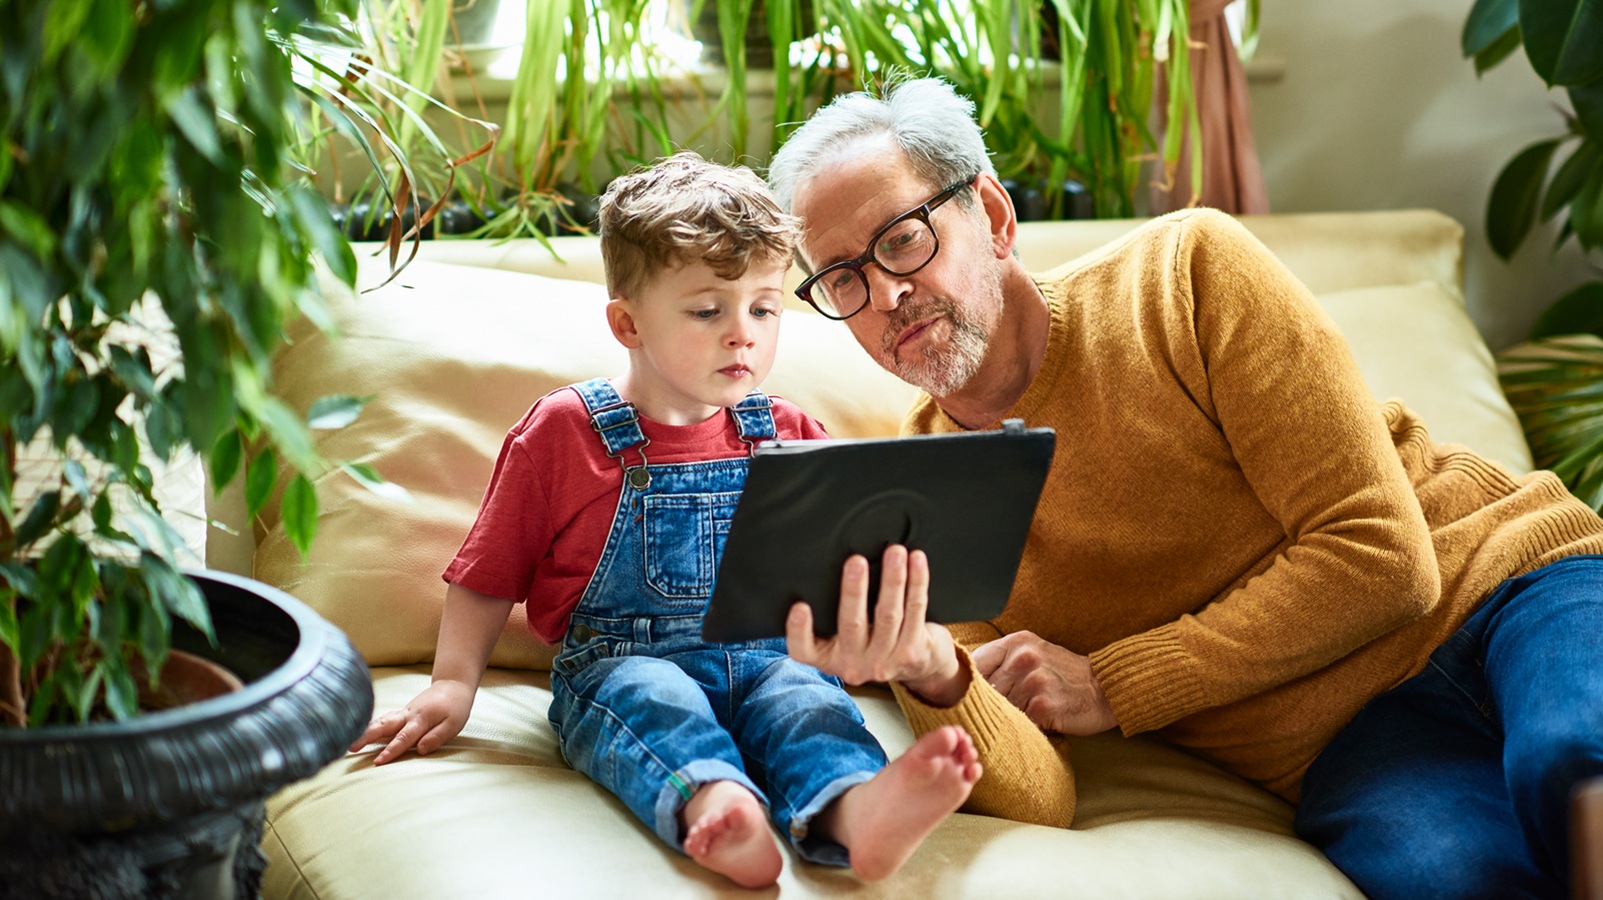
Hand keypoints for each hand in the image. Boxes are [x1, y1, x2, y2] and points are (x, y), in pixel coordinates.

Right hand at [348, 679, 474, 764]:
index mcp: (421, 719)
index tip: (378, 762)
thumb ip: (436, 737)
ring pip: (381, 721)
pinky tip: (359, 732)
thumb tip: (420, 750)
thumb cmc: (455, 708)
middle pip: (384, 726)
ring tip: (349, 742)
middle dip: (367, 737)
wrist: (453, 686)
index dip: (391, 750)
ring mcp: (403, 712)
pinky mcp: (402, 712)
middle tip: (350, 747)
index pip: (404, 738)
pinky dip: (371, 725)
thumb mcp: (454, 724)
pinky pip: (384, 719)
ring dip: (365, 731)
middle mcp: (408, 715)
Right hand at [786, 545, 968, 705]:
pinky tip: (916, 561)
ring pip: (888, 615)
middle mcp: (854, 664)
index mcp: (828, 658)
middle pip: (852, 625)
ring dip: (892, 580)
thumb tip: (823, 566)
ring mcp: (884, 661)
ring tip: (894, 553)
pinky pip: (915, 610)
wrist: (916, 668)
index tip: (799, 606)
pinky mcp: (912, 652)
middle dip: (854, 590)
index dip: (799, 630)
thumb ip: (829, 617)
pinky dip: (917, 582)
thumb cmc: (869, 640)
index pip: (804, 650)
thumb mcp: (840, 639)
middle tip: (856, 561)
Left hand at [970, 631, 1116, 735]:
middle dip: (988, 705)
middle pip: (985, 689)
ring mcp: (1034, 681)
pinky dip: (1022, 727)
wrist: (1104, 689)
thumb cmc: (1063, 675)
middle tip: (994, 714)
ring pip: (1000, 708)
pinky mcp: (1043, 706)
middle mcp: (1023, 657)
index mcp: (1017, 642)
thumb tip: (965, 678)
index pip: (975, 663)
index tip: (968, 696)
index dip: (969, 683)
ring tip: (1020, 718)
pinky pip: (1018, 722)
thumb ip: (1003, 660)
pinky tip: (1034, 724)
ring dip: (1006, 718)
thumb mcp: (1033, 654)